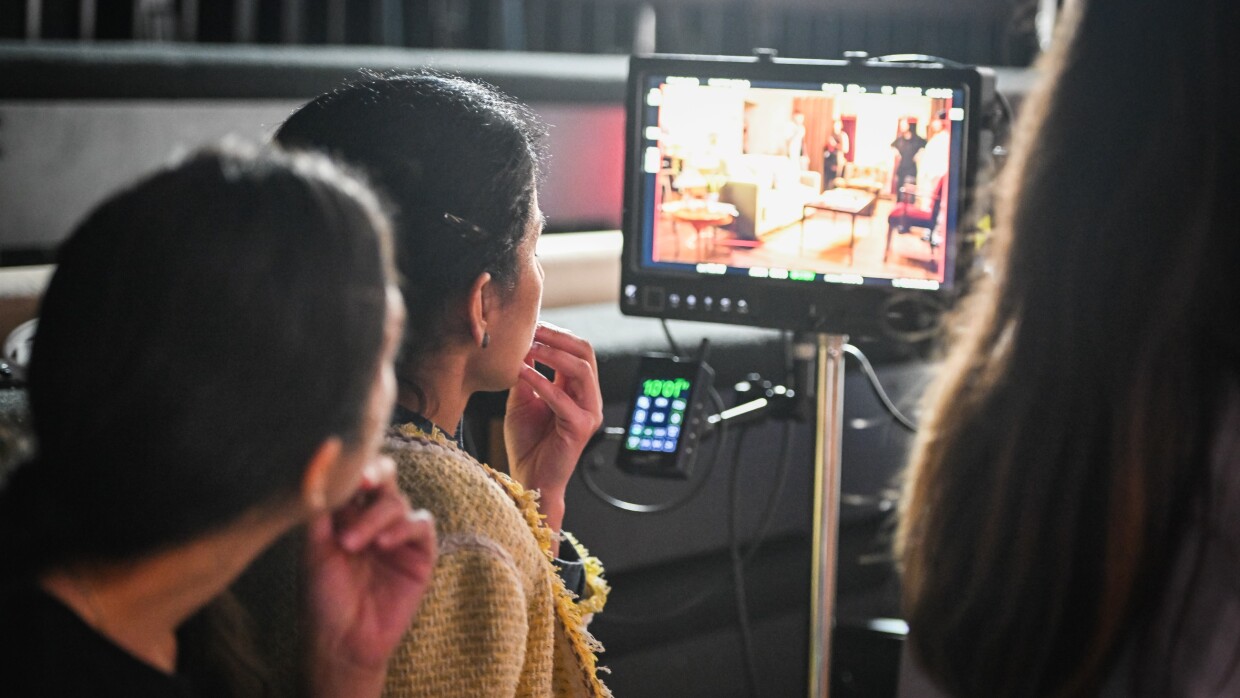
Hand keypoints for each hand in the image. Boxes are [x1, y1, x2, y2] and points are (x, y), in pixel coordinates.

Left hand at [304, 457, 436, 696]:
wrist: (343, 642)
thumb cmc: (322, 597)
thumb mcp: (313, 549)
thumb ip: (319, 508)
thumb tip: (318, 464)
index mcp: (346, 512)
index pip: (356, 475)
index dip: (355, 465)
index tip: (346, 469)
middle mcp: (373, 517)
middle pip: (384, 477)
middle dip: (374, 475)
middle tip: (361, 483)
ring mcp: (398, 534)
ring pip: (397, 502)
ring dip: (375, 518)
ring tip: (352, 544)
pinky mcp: (420, 553)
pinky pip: (420, 525)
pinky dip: (403, 529)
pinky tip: (383, 545)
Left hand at [505, 322, 603, 533]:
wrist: (531, 479)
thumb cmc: (528, 444)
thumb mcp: (522, 401)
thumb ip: (525, 377)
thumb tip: (519, 349)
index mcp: (576, 389)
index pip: (575, 350)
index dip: (555, 334)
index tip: (530, 325)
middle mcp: (587, 397)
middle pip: (585, 352)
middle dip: (558, 337)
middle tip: (532, 330)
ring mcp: (588, 412)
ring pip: (581, 369)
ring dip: (553, 354)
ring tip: (529, 348)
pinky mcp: (580, 428)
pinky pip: (563, 398)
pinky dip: (542, 382)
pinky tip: (522, 373)